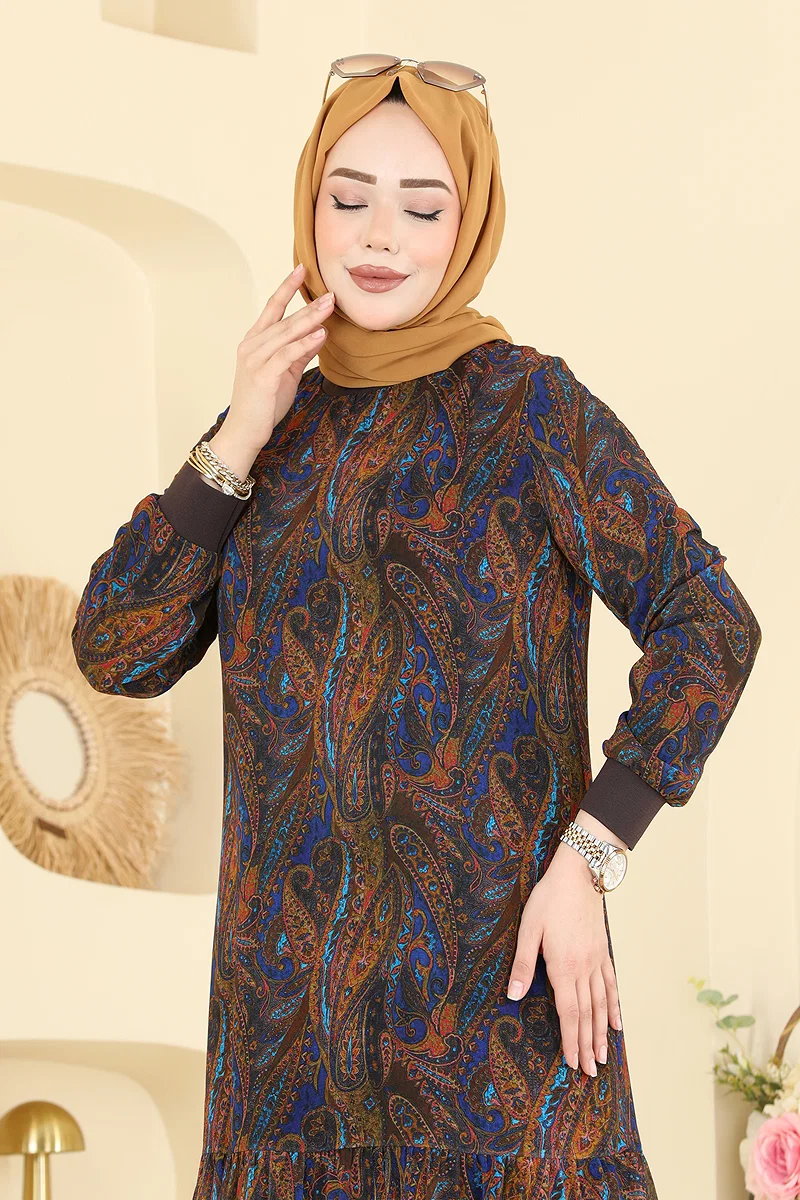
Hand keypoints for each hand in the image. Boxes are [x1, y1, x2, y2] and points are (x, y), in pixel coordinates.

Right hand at [223, 263, 333, 455]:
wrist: (244, 431)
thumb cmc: (263, 403)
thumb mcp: (285, 373)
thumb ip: (299, 352)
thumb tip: (319, 332)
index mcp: (254, 341)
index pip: (272, 307)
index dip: (287, 287)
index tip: (302, 269)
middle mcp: (251, 346)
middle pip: (283, 319)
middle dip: (308, 304)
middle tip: (330, 292)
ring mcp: (254, 360)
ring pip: (286, 334)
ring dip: (309, 319)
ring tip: (329, 307)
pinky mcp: (262, 376)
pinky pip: (286, 355)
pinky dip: (304, 343)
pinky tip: (319, 335)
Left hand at [507, 842, 622, 1076]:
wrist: (579, 874)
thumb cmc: (549, 899)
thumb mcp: (529, 928)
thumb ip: (523, 963)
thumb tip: (514, 995)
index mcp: (563, 966)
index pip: (569, 1012)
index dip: (571, 1040)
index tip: (572, 1063)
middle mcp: (584, 969)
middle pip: (587, 1015)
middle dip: (587, 1046)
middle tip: (591, 1073)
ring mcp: (597, 961)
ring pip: (602, 1005)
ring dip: (602, 1033)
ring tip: (603, 1057)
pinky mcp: (603, 952)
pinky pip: (611, 985)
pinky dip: (614, 1006)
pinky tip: (617, 1024)